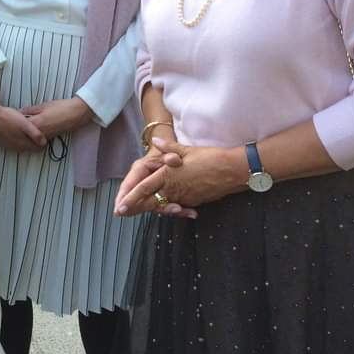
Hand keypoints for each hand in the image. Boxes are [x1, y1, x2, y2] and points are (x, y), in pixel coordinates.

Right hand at [0, 103, 46, 151]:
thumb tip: (44, 143)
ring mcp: (6, 144)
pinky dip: (15, 140)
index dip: (41, 143)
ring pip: (19, 146)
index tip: (44, 137)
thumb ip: (35, 134)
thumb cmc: (8, 118)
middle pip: (27, 148)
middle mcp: (13, 147)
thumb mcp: (25, 124)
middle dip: (33, 143)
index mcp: (21, 143)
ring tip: (27, 133)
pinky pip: (11, 143)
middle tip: (37, 135)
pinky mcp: (0, 140)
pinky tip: (16, 133)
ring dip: (24, 141)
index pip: (35, 148)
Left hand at [19, 97, 92, 140]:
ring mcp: (46, 136)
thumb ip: (30, 109)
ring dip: (26, 135)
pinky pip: (38, 139)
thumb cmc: (61, 107)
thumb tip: (20, 112)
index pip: (20, 126)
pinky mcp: (51, 137)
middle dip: (18, 131)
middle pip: (24, 135)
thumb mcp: (44, 106)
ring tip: (20, 131)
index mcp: (37, 123)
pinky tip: (33, 132)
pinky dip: (34, 136)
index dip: (14, 123)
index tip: (9, 120)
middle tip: (12, 127)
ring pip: (31, 138)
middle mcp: (40, 132)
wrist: (76, 114)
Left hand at [115, 137, 245, 214]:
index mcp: (168, 174)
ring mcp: (184, 197)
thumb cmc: (211, 158)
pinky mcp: (194, 201)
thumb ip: (169, 147)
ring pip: (163, 204)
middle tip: (123, 212)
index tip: (120, 207)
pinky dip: (170, 206)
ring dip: (151, 207)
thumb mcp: (188, 150)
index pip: (144, 187)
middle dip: (136, 207)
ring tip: (141, 209)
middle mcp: (174, 188)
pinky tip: (167, 206)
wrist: (233, 171)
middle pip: (150, 200)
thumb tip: (156, 142)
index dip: (131, 197)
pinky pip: (177, 205)